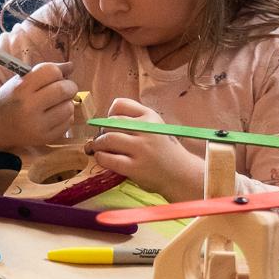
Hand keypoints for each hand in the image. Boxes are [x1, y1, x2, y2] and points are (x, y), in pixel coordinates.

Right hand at [0, 61, 79, 145]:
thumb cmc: (12, 98)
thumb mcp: (22, 80)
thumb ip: (46, 71)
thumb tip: (71, 66)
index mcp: (21, 88)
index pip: (51, 72)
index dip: (58, 72)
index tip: (57, 76)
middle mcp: (28, 107)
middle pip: (64, 89)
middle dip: (69, 86)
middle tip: (65, 88)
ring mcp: (37, 125)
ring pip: (69, 107)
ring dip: (67, 102)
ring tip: (56, 103)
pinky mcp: (45, 138)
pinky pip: (68, 122)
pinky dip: (65, 116)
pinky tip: (54, 115)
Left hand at [85, 98, 199, 196]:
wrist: (181, 174)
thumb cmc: (164, 150)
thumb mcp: (156, 127)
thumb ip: (136, 120)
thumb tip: (103, 123)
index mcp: (150, 116)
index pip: (120, 104)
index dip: (110, 114)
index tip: (111, 125)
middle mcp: (146, 130)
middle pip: (111, 122)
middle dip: (102, 131)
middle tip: (103, 140)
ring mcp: (141, 149)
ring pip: (108, 139)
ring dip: (98, 144)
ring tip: (99, 149)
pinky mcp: (135, 167)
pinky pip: (108, 159)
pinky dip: (101, 157)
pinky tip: (104, 159)